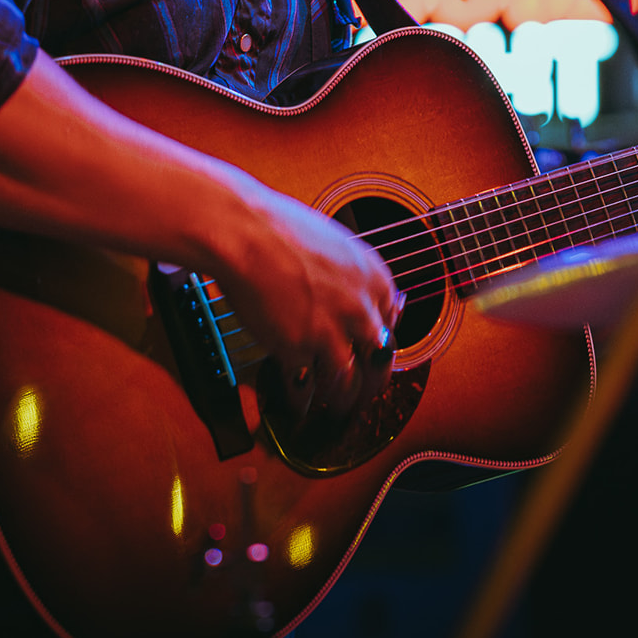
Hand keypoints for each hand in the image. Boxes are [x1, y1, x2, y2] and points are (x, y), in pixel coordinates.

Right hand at [212, 183, 402, 417]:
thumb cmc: (280, 228)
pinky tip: (296, 406)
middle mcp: (360, 308)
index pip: (394, 324)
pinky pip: (303, 390)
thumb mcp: (334, 243)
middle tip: (361, 394)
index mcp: (374, 278)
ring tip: (331, 409)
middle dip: (370, 384)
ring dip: (338, 401)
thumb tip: (358, 295)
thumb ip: (353, 275)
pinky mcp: (296, 349)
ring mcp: (329, 332)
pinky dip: (299, 403)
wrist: (243, 230)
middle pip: (378, 362)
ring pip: (346, 385)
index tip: (370, 353)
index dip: (379, 343)